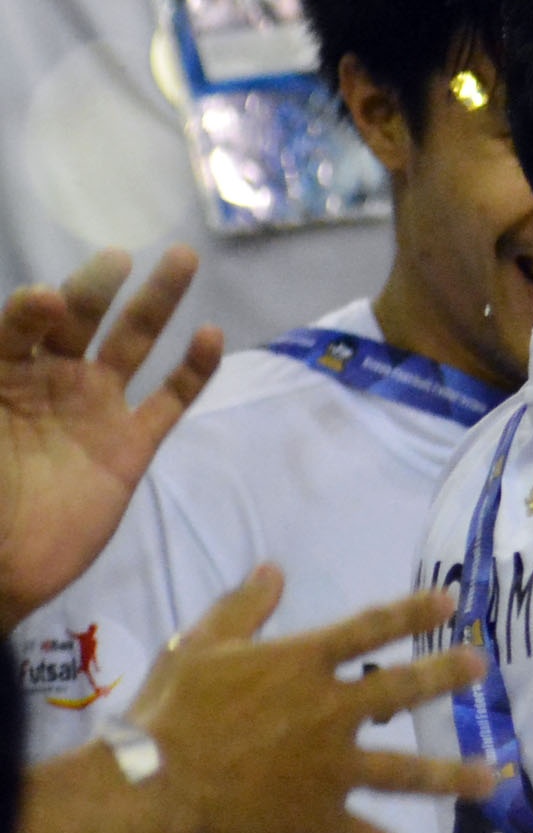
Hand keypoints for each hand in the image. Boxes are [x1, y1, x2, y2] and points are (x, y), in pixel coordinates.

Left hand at [0, 247, 218, 630]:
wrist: (0, 574)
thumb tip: (18, 323)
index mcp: (2, 377)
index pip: (18, 327)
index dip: (32, 310)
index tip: (47, 302)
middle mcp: (51, 381)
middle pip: (79, 321)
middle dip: (96, 287)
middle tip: (115, 260)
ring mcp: (96, 409)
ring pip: (133, 343)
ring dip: (156, 300)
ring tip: (181, 259)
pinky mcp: (131, 446)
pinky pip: (169, 401)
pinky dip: (193, 370)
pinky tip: (211, 337)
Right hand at [128, 569, 496, 832]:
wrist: (149, 789)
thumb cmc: (170, 715)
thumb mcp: (198, 647)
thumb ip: (242, 609)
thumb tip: (273, 570)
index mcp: (304, 666)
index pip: (370, 629)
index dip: (412, 612)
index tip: (451, 602)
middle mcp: (330, 713)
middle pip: (402, 691)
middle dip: (445, 677)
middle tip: (480, 667)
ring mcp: (332, 770)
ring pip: (405, 772)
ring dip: (452, 775)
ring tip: (491, 779)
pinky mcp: (319, 820)